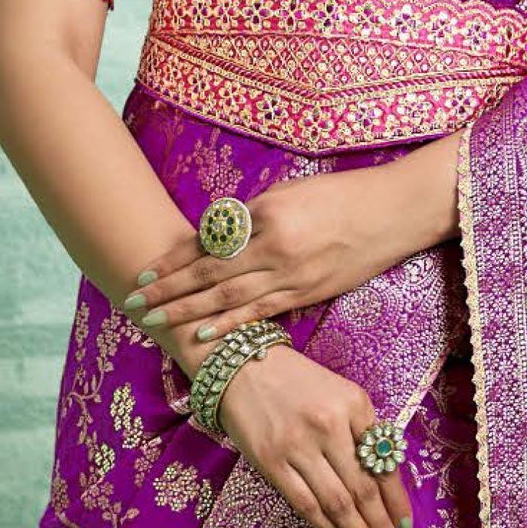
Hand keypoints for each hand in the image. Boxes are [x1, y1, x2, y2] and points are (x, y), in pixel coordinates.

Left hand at [121, 169, 401, 351]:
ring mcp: (292, 274)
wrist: (392, 213)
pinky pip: (262, 312)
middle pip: (209, 274)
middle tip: (134, 301)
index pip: (208, 241)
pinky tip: (204, 334)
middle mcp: (274, 247)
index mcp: (266, 215)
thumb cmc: (340, 195)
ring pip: (229, 299)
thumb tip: (217, 238)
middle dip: (168, 290)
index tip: (146, 271)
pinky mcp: (309, 293)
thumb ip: (250, 218)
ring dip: (188, 312)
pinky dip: (230, 325)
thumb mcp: (288, 193)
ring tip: (156, 321)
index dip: (174, 259)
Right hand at [207, 342, 414, 527]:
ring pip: (336, 502)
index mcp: (355, 406)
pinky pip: (304, 503)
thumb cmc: (299, 382)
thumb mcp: (342, 394)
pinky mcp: (270, 461)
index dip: (397, 502)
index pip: (384, 464)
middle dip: (381, 527)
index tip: (406, 527)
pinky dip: (324, 526)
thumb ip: (364, 432)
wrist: (241, 366)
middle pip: (362, 490)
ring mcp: (298, 445)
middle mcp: (330, 426)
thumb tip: (385, 482)